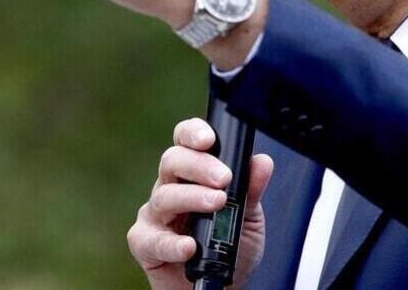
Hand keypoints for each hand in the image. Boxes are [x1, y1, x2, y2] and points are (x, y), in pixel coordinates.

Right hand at [128, 118, 273, 289]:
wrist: (222, 289)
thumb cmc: (230, 249)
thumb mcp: (249, 218)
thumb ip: (252, 190)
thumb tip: (262, 162)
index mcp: (192, 175)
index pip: (185, 142)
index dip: (192, 133)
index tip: (209, 139)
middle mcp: (170, 188)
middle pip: (172, 162)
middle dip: (199, 165)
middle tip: (223, 179)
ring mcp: (155, 215)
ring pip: (164, 196)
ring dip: (191, 197)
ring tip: (217, 204)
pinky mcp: (144, 243)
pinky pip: (151, 239)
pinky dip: (171, 243)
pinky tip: (189, 246)